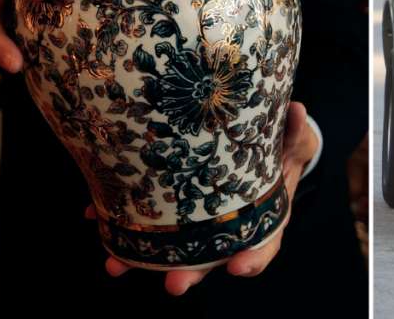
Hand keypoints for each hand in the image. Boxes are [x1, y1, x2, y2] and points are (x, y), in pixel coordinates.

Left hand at [86, 101, 317, 294]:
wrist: (263, 143)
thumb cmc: (281, 149)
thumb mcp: (294, 140)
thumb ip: (294, 131)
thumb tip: (298, 110)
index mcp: (264, 216)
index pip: (261, 246)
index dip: (250, 259)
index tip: (237, 267)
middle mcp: (228, 225)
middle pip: (210, 257)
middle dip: (190, 272)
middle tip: (174, 282)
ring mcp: (199, 219)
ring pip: (173, 245)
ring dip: (143, 258)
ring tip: (117, 265)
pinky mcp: (174, 204)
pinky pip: (148, 216)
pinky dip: (121, 219)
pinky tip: (95, 215)